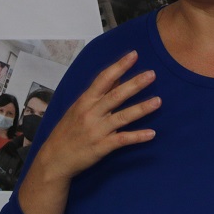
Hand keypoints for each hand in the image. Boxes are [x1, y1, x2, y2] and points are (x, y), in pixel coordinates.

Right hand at [37, 51, 159, 181]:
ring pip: (122, 117)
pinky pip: (122, 140)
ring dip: (141, 109)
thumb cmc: (67, 131)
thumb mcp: (78, 109)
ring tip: (158, 101)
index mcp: (85, 101)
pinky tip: (152, 133)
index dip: (119, 66)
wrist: (54, 159)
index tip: (134, 54)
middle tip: (152, 74)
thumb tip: (117, 77)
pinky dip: (137, 137)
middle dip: (134, 84)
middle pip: (115, 96)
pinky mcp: (101, 147)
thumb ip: (97, 94)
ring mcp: (97, 130)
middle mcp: (91, 113)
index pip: (103, 79)